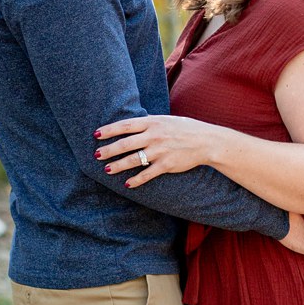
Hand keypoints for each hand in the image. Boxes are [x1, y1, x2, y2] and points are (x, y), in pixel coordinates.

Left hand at [94, 114, 222, 186]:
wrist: (207, 141)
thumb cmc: (187, 129)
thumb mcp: (167, 120)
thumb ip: (150, 123)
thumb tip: (131, 126)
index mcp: (153, 123)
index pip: (126, 126)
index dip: (109, 130)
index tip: (96, 135)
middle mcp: (155, 136)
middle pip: (125, 143)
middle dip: (108, 150)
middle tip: (96, 155)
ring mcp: (160, 151)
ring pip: (133, 160)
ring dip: (118, 165)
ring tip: (107, 169)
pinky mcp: (167, 164)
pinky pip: (147, 174)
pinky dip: (136, 180)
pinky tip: (127, 183)